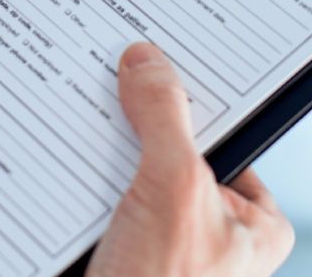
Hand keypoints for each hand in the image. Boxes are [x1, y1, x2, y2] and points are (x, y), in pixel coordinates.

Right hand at [88, 43, 293, 276]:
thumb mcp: (175, 190)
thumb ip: (165, 119)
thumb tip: (148, 62)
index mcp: (255, 222)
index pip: (226, 133)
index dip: (192, 94)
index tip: (158, 55)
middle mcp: (214, 233)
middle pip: (173, 149)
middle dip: (137, 122)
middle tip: (108, 77)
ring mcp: (165, 247)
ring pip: (131, 174)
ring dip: (100, 153)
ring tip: (75, 122)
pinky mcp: (123, 256)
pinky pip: (100, 201)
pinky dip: (77, 182)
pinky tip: (56, 164)